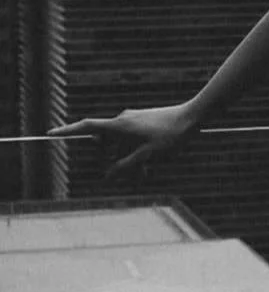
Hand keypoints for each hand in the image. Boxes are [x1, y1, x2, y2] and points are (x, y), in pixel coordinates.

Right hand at [47, 104, 199, 177]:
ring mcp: (133, 120)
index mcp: (120, 125)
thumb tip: (108, 175)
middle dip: (114, 160)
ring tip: (145, 173)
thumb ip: (126, 165)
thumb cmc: (171, 135)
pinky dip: (136, 152)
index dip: (69, 131)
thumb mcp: (148, 155)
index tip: (51, 134)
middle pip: (107, 143)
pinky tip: (150, 165)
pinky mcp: (142, 122)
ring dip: (128, 159)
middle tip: (132, 175)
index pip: (88, 127)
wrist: (194, 116)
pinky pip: (131, 140)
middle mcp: (123, 120)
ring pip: (121, 144)